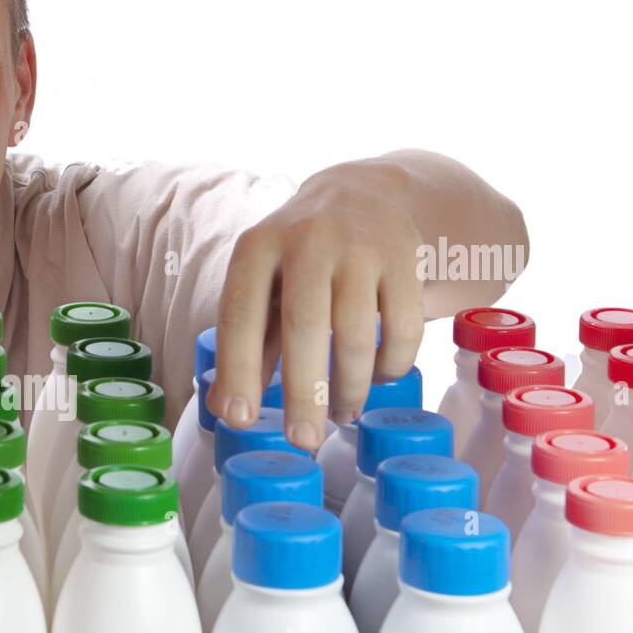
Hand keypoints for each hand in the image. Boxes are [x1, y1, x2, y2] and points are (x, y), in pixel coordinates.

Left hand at [207, 157, 426, 450]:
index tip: (240, 419)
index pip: (241, 315)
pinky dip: (393, 363)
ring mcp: (360, 245)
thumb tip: (226, 411)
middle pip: (305, 326)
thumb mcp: (262, 290)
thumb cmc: (297, 262)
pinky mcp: (406, 256)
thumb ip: (246, 347)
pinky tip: (380, 378)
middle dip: (305, 392)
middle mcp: (307, 240)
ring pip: (358, 331)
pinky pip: (404, 325)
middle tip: (303, 440)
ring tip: (342, 415)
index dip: (238, 370)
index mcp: (257, 249)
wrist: (362, 193)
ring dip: (350, 386)